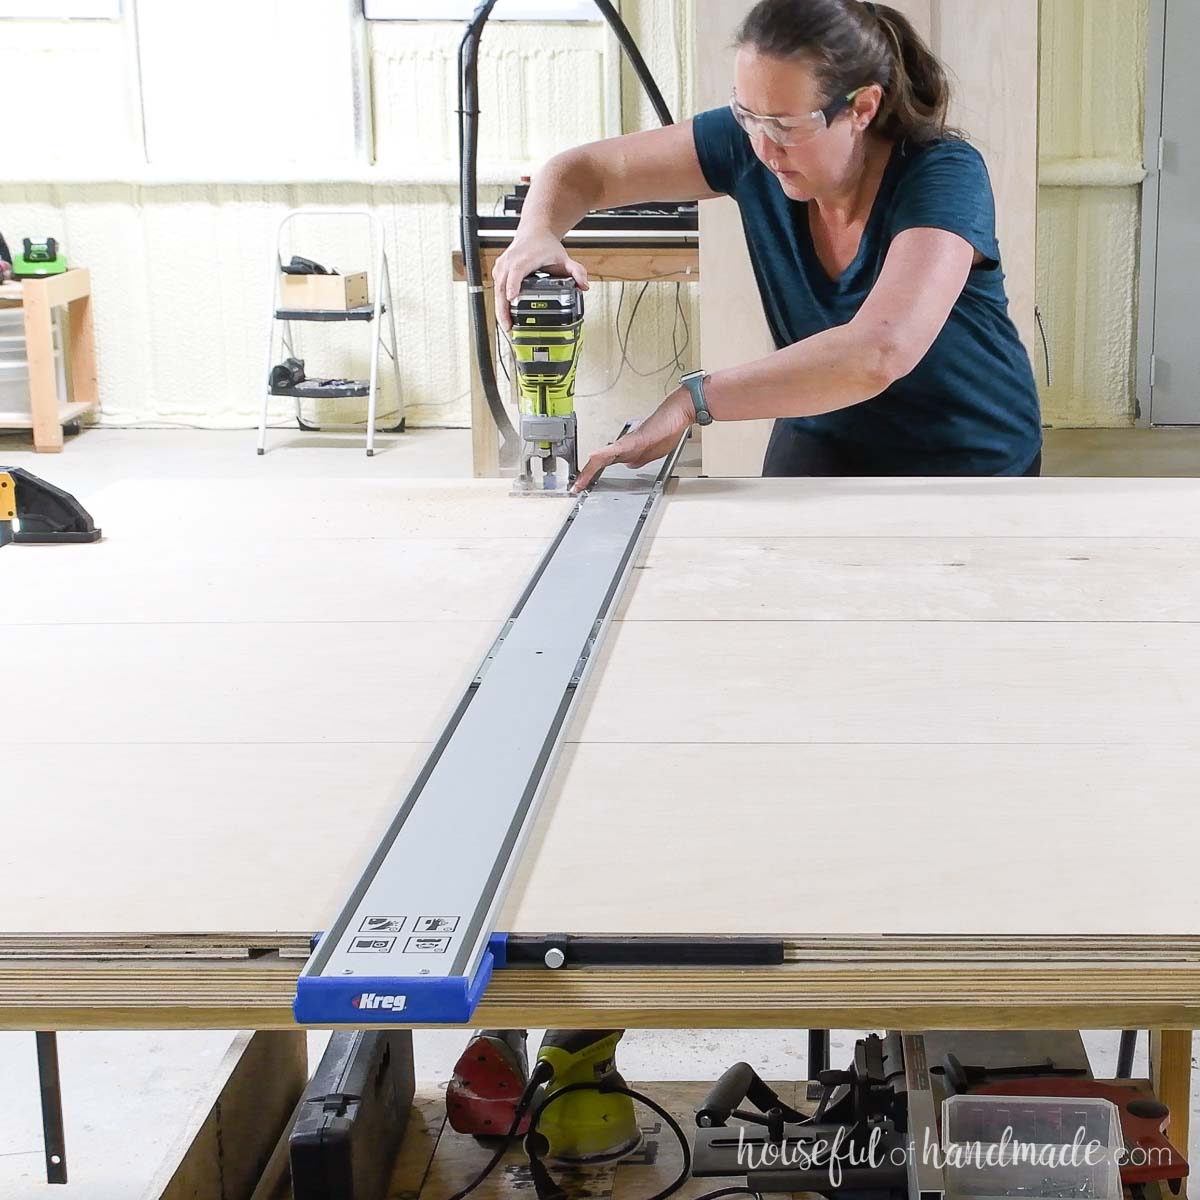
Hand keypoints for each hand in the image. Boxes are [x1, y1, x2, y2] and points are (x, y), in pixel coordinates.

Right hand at [492, 230, 589, 329]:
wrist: (534, 232)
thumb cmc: (545, 245)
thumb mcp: (564, 258)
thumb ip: (576, 271)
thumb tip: (584, 285)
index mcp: (526, 258)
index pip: (517, 270)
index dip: (513, 284)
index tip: (512, 297)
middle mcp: (510, 261)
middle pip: (502, 286)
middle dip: (504, 308)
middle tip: (510, 327)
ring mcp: (502, 266)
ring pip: (497, 290)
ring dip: (500, 309)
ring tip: (508, 327)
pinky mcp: (498, 272)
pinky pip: (497, 289)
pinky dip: (500, 303)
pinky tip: (505, 317)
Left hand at [573, 387, 695, 492]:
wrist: (677, 413)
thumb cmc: (668, 428)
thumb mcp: (653, 453)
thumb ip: (641, 458)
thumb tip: (631, 465)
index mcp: (628, 451)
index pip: (604, 464)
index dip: (592, 474)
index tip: (583, 485)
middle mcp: (625, 447)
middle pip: (599, 462)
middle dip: (586, 475)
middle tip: (575, 487)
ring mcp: (629, 443)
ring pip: (604, 457)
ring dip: (590, 469)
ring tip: (580, 480)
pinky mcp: (635, 440)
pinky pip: (616, 449)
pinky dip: (604, 454)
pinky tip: (594, 457)